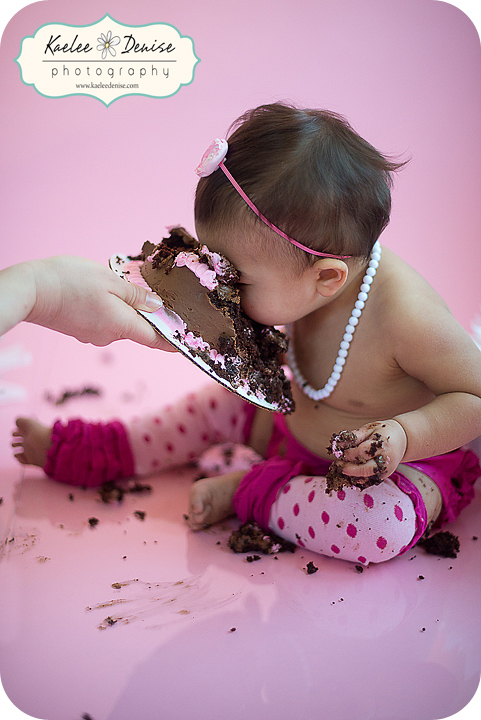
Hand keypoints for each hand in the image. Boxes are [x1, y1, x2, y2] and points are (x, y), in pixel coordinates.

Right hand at [1, 256, 175, 350]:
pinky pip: (102, 320)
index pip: (156, 339)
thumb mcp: (110, 280)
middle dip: (145, 313)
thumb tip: (156, 305)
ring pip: (118, 322)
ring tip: (117, 285)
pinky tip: (97, 292)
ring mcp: (93, 335)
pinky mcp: (79, 329)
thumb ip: (136, 294)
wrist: (31, 291)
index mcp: (123, 325)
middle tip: (151, 291)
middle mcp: (110, 336)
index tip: (186, 344)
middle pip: (137, 328)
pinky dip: (107, 308)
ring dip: (123, 307)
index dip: (173, 341)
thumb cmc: (70, 282)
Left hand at [329, 419, 406, 484]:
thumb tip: (338, 444)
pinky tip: (350, 473)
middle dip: (349, 469)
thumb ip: (354, 436)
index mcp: (382, 445)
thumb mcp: (369, 428)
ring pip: (367, 478)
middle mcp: (386, 460)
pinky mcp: (385, 476)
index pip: (362, 452)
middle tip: (338, 466)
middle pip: (365, 469)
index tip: (341, 453)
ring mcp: (386, 470)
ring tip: (342, 470)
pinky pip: (369, 480)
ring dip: (352, 476)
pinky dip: (358, 479)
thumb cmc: (383, 431)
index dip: (349, 454)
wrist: (403, 439)